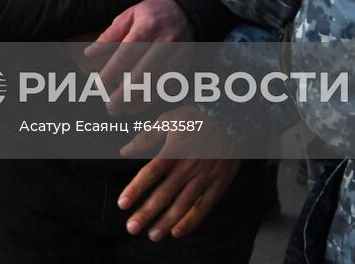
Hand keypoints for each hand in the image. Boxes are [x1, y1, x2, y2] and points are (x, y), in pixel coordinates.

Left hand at [84, 0, 192, 113]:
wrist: (186, 13)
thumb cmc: (152, 14)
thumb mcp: (130, 15)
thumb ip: (110, 35)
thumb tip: (89, 53)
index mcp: (148, 26)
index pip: (127, 54)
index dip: (112, 72)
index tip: (98, 85)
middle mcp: (165, 43)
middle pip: (142, 73)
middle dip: (123, 93)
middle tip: (108, 106)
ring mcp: (177, 57)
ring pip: (155, 85)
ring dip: (135, 101)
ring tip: (118, 109)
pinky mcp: (184, 66)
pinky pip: (166, 88)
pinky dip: (149, 101)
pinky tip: (135, 107)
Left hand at [117, 109, 240, 241]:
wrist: (232, 120)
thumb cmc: (197, 119)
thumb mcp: (169, 120)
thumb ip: (146, 137)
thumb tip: (124, 151)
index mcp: (174, 151)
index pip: (151, 173)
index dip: (136, 189)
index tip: (122, 203)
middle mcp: (188, 167)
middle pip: (164, 193)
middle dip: (147, 212)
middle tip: (132, 227)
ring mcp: (204, 177)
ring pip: (183, 204)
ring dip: (166, 221)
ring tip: (153, 235)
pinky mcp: (218, 184)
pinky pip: (204, 206)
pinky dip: (191, 221)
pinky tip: (177, 232)